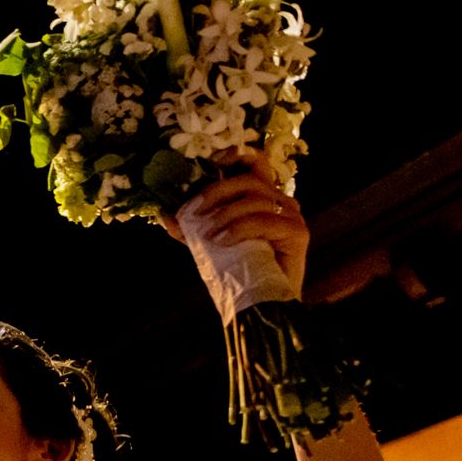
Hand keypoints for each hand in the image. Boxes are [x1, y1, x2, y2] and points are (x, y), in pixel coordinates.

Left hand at [158, 162, 308, 296]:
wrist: (262, 304)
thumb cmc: (239, 271)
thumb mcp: (209, 244)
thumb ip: (191, 228)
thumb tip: (163, 214)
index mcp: (264, 198)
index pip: (256, 164)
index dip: (238, 156)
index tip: (213, 162)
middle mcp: (282, 201)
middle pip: (249, 180)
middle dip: (216, 192)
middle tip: (193, 212)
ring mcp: (292, 217)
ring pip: (255, 199)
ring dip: (224, 215)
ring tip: (207, 235)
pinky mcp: (297, 233)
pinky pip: (265, 221)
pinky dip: (239, 229)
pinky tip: (223, 241)